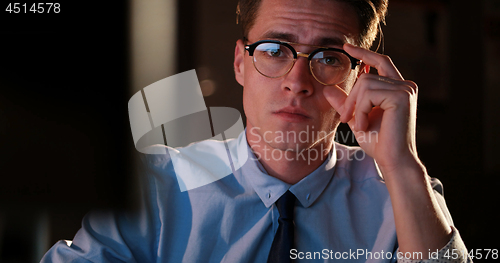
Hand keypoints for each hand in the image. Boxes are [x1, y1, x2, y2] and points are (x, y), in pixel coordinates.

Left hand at [324, 43, 418, 172]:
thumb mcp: (356, 119)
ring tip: (359, 125)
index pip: (380, 62)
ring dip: (356, 106)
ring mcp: (405, 89)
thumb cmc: (378, 143)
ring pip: (365, 84)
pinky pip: (368, 94)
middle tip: (346, 118)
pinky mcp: (401, 96)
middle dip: (351, 97)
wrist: (392, 161)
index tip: (346, 47)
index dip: (364, 53)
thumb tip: (327, 89)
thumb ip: (345, 103)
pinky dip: (361, 111)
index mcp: (398, 88)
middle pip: (366, 76)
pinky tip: (364, 126)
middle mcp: (405, 86)